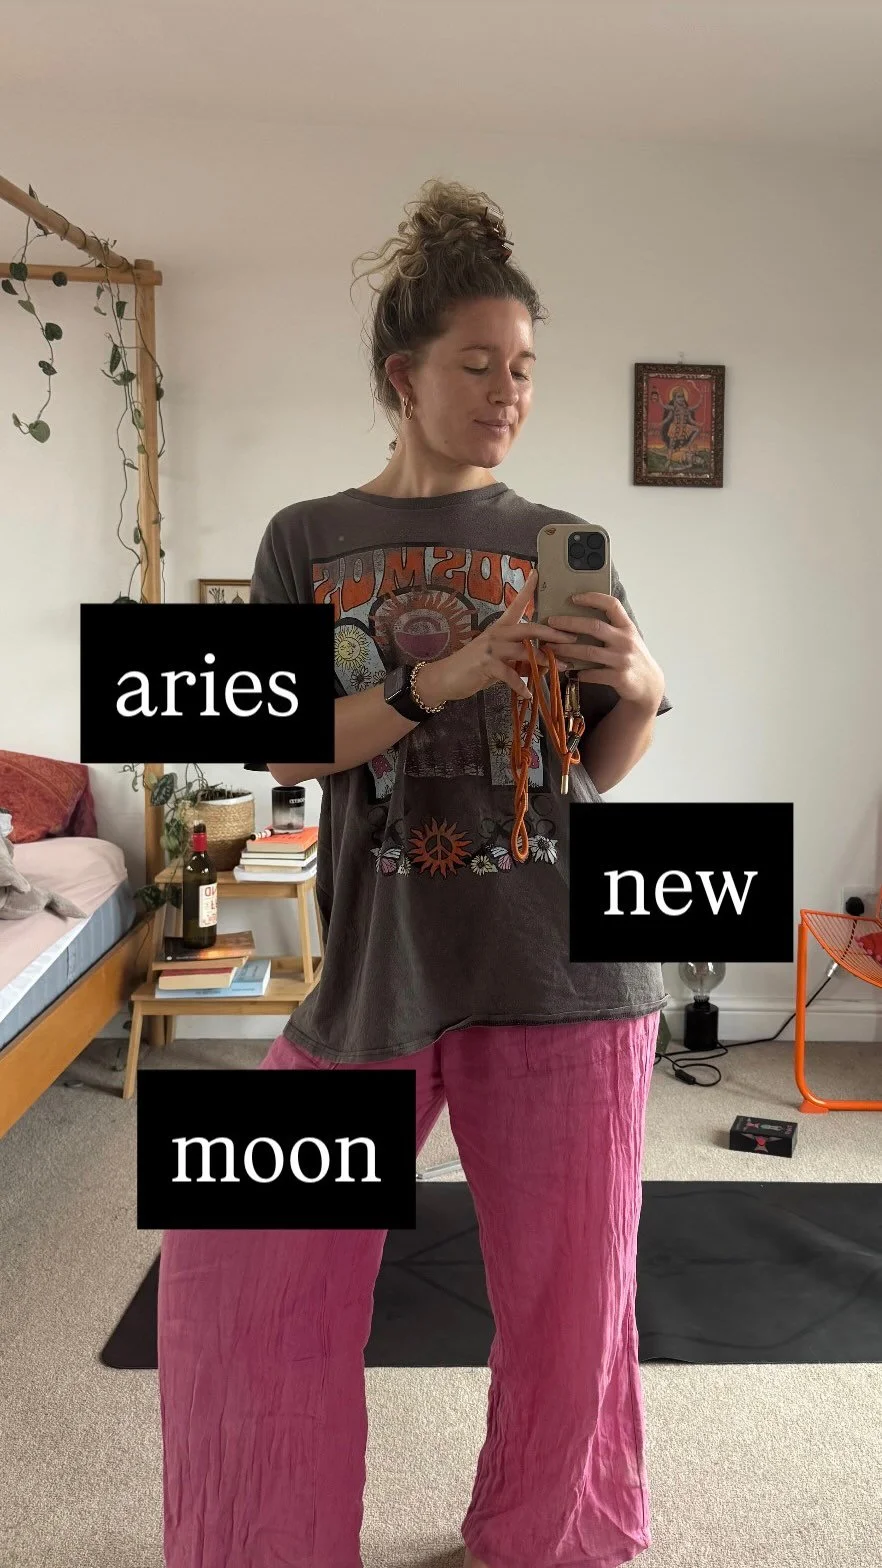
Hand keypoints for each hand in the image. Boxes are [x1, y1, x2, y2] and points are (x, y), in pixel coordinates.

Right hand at [415, 569, 577, 704]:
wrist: (445, 678)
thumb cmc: (474, 668)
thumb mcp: (500, 662)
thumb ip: (520, 661)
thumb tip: (544, 665)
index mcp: (500, 628)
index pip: (516, 604)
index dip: (527, 589)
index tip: (537, 572)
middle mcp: (496, 633)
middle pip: (529, 628)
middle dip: (552, 633)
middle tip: (571, 638)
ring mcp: (491, 647)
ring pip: (524, 650)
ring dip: (544, 661)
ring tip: (559, 669)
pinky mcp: (486, 664)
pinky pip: (510, 674)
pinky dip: (521, 685)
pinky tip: (528, 693)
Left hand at [547, 591, 665, 708]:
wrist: (650, 685)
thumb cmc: (634, 658)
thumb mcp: (629, 639)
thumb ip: (613, 628)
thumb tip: (583, 618)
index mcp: (627, 628)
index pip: (612, 605)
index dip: (593, 598)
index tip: (574, 597)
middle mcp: (626, 641)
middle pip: (594, 626)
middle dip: (569, 623)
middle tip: (551, 622)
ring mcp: (622, 660)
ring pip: (588, 652)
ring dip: (567, 649)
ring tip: (552, 647)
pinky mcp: (619, 678)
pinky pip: (593, 674)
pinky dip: (580, 673)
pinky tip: (570, 670)